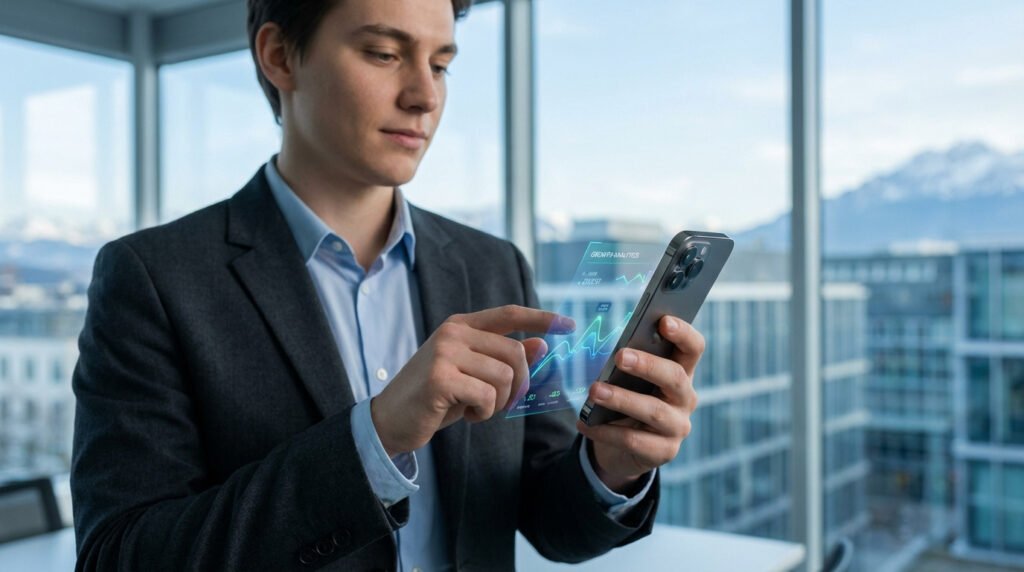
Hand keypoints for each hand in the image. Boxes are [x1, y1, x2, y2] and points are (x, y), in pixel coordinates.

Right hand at [371, 305, 574, 456]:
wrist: (390, 420)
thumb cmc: (435, 397)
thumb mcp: (473, 375)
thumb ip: (503, 358)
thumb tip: (543, 344)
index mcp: (461, 326)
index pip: (509, 314)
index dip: (541, 318)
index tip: (569, 324)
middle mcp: (453, 333)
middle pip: (515, 353)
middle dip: (518, 384)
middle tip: (499, 403)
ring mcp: (444, 353)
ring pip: (504, 377)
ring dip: (498, 402)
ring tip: (475, 407)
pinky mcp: (440, 378)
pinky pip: (487, 396)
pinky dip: (484, 413)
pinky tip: (466, 415)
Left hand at [576, 315, 702, 492]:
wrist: (625, 448)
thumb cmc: (629, 400)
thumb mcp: (630, 380)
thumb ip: (629, 364)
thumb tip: (617, 351)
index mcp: (681, 372)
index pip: (693, 348)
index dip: (683, 333)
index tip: (664, 321)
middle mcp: (685, 398)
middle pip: (676, 377)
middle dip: (648, 365)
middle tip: (620, 356)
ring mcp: (678, 427)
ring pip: (654, 411)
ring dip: (622, 399)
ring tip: (595, 391)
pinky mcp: (664, 452)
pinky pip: (634, 440)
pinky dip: (606, 431)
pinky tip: (585, 423)